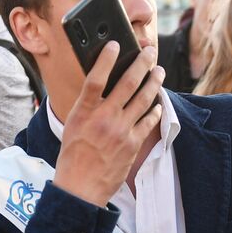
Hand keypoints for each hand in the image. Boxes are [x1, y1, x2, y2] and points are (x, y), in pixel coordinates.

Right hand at [54, 43, 164, 206]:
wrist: (80, 187)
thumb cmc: (73, 156)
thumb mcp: (73, 126)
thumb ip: (87, 106)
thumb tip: (99, 86)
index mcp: (84, 112)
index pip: (96, 78)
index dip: (106, 59)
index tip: (115, 44)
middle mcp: (104, 118)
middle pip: (128, 83)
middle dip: (141, 63)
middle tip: (149, 52)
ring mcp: (121, 131)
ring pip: (144, 98)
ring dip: (153, 82)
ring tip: (158, 71)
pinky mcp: (133, 144)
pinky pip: (148, 120)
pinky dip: (154, 109)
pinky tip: (157, 102)